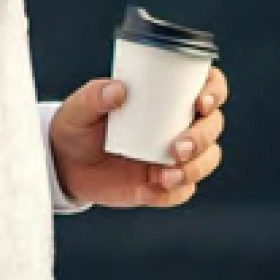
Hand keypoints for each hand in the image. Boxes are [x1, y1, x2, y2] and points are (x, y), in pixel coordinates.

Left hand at [50, 64, 226, 208]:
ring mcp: (174, 157)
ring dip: (195, 168)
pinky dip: (174, 192)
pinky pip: (183, 191)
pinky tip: (152, 189)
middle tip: (178, 148)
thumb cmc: (77, 126)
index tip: (201, 103)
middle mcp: (179, 125)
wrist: (65, 165)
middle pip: (213, 126)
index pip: (208, 87)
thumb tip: (118, 89)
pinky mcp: (164, 185)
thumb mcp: (78, 108)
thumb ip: (94, 96)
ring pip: (207, 160)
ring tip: (165, 175)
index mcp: (168, 97)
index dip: (214, 91)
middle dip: (203, 137)